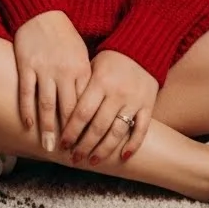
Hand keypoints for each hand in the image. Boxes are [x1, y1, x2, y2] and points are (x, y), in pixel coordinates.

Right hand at [13, 10, 91, 153]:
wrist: (41, 11)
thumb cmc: (64, 35)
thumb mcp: (81, 54)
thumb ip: (84, 78)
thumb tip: (89, 105)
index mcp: (81, 69)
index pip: (85, 104)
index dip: (86, 126)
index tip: (87, 143)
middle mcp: (64, 72)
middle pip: (68, 109)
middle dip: (70, 134)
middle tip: (70, 155)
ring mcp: (44, 69)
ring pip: (47, 105)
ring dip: (48, 128)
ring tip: (49, 148)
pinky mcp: (26, 65)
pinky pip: (27, 91)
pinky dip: (27, 109)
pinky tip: (28, 124)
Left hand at [58, 49, 157, 165]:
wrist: (142, 46)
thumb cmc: (111, 58)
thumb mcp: (92, 66)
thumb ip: (81, 88)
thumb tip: (59, 112)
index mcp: (100, 81)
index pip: (82, 113)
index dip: (71, 131)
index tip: (62, 144)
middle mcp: (117, 93)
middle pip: (98, 127)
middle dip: (84, 146)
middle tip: (75, 158)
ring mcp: (134, 100)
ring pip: (118, 132)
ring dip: (104, 150)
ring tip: (93, 161)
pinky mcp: (148, 105)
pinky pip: (141, 129)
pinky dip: (133, 144)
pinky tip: (123, 156)